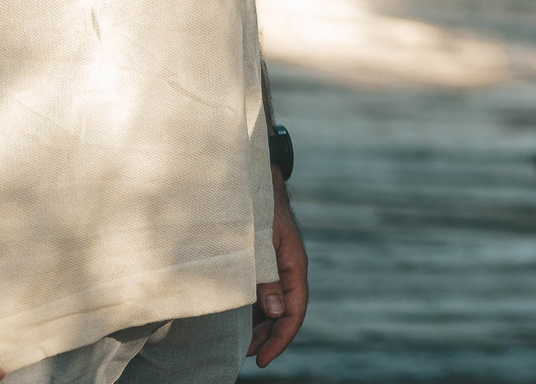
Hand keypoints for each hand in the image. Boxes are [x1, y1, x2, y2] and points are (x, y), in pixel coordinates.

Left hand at [247, 170, 308, 365]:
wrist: (253, 175)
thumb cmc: (256, 205)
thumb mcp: (260, 242)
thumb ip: (268, 278)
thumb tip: (277, 313)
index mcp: (294, 263)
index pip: (294, 310)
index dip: (281, 337)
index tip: (262, 360)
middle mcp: (289, 267)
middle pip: (287, 311)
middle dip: (270, 336)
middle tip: (248, 355)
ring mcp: (278, 263)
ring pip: (276, 303)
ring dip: (262, 324)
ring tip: (243, 343)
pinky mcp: (266, 258)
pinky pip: (265, 290)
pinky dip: (256, 308)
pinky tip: (241, 317)